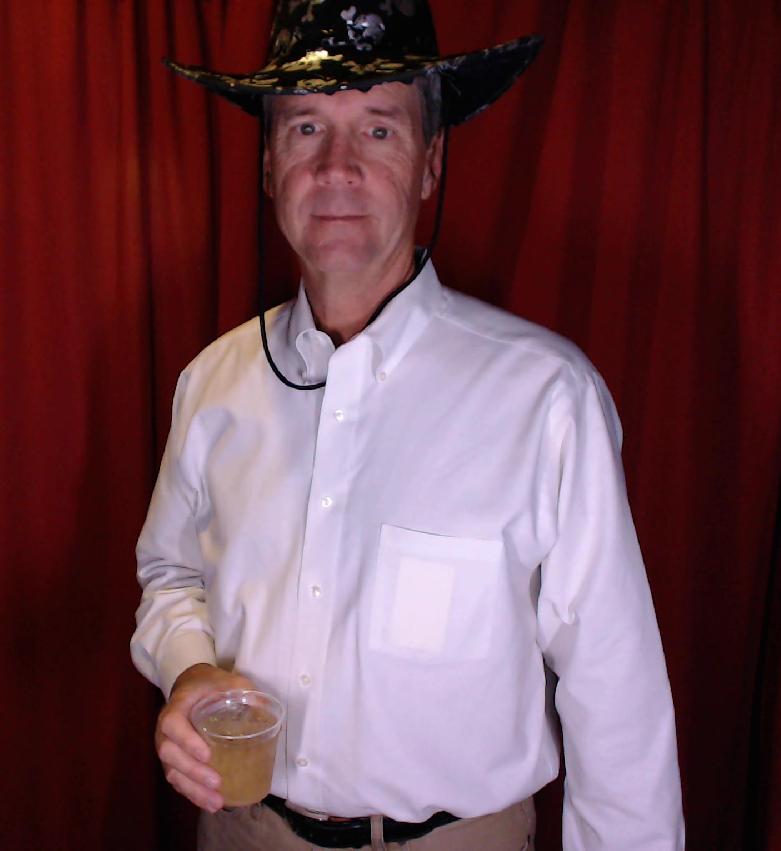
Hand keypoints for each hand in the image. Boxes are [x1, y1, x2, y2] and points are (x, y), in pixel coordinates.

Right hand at [155, 663, 255, 811]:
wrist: (191, 687)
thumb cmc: (209, 684)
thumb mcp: (225, 679)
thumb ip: (241, 689)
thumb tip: (263, 707)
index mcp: (176, 707)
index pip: (173, 725)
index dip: (187, 741)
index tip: (207, 754)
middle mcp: (165, 731)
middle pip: (170, 755)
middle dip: (193, 772)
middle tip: (217, 782)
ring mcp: (168, 747)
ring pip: (173, 772)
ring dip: (194, 790)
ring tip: (216, 802)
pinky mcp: (175, 761)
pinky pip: (179, 780)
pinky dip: (193, 794)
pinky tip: (211, 804)